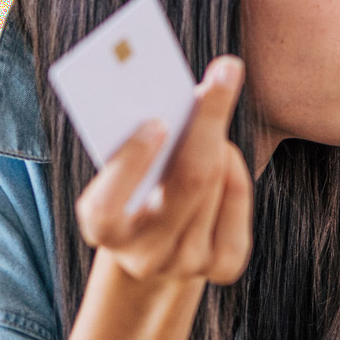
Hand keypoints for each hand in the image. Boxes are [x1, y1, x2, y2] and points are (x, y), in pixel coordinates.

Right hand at [75, 56, 253, 287]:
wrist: (155, 255)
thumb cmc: (135, 193)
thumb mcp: (123, 173)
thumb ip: (138, 139)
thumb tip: (186, 93)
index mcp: (103, 230)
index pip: (107, 206)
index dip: (130, 164)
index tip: (155, 122)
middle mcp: (144, 255)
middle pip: (187, 184)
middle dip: (206, 123)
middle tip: (224, 74)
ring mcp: (187, 263)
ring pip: (217, 183)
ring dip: (218, 141)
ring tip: (212, 110)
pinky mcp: (224, 265)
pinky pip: (237, 198)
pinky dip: (233, 168)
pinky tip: (224, 152)